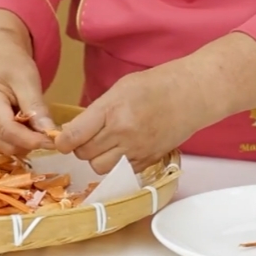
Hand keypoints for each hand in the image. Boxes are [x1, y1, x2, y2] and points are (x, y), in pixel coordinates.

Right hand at [0, 9, 55, 155]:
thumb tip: (49, 132)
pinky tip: (25, 125)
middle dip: (30, 142)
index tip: (54, 141)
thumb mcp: (28, 79)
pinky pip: (3, 144)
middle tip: (48, 130)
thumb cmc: (12, 65)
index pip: (7, 130)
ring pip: (5, 148)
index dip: (32, 140)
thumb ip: (36, 106)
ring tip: (35, 123)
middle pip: (6, 144)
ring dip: (25, 142)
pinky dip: (18, 140)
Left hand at [54, 62, 213, 173]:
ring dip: (97, 158)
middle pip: (84, 154)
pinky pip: (121, 171)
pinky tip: (123, 149)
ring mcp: (137, 149)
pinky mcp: (149, 160)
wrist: (192, 94)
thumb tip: (75, 130)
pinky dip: (117, 163)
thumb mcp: (120, 88)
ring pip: (100, 168)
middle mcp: (123, 133)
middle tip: (87, 137)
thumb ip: (97, 110)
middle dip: (80, 147)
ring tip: (106, 144)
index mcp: (112, 110)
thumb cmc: (156, 85)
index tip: (63, 140)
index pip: (73, 136)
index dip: (63, 141)